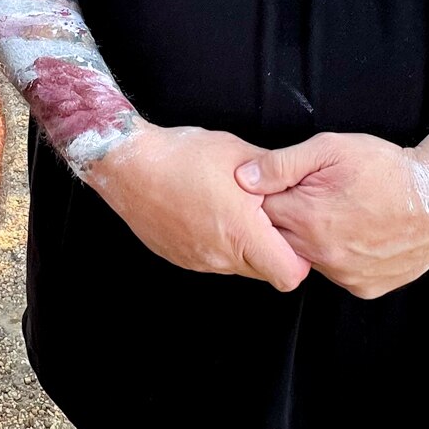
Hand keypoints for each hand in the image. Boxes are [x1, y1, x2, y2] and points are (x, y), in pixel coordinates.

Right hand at [89, 124, 310, 290]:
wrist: (129, 165)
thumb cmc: (183, 156)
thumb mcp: (239, 153)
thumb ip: (276, 174)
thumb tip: (298, 182)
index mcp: (241, 232)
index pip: (290, 275)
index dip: (299, 258)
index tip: (292, 233)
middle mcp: (221, 255)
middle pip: (266, 272)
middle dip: (273, 249)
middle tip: (264, 216)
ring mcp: (199, 261)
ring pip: (239, 267)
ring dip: (244, 246)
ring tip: (232, 210)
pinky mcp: (181, 258)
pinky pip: (213, 260)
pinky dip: (219, 244)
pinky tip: (209, 213)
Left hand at [237, 133, 428, 299]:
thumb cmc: (386, 168)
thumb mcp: (331, 149)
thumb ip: (282, 165)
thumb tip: (242, 178)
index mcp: (307, 218)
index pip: (261, 214)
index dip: (269, 196)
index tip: (285, 186)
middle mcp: (321, 254)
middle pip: (280, 241)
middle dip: (288, 219)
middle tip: (313, 198)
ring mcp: (344, 275)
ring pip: (308, 258)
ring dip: (313, 239)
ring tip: (340, 213)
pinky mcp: (365, 287)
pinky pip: (337, 273)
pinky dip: (339, 256)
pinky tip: (356, 234)